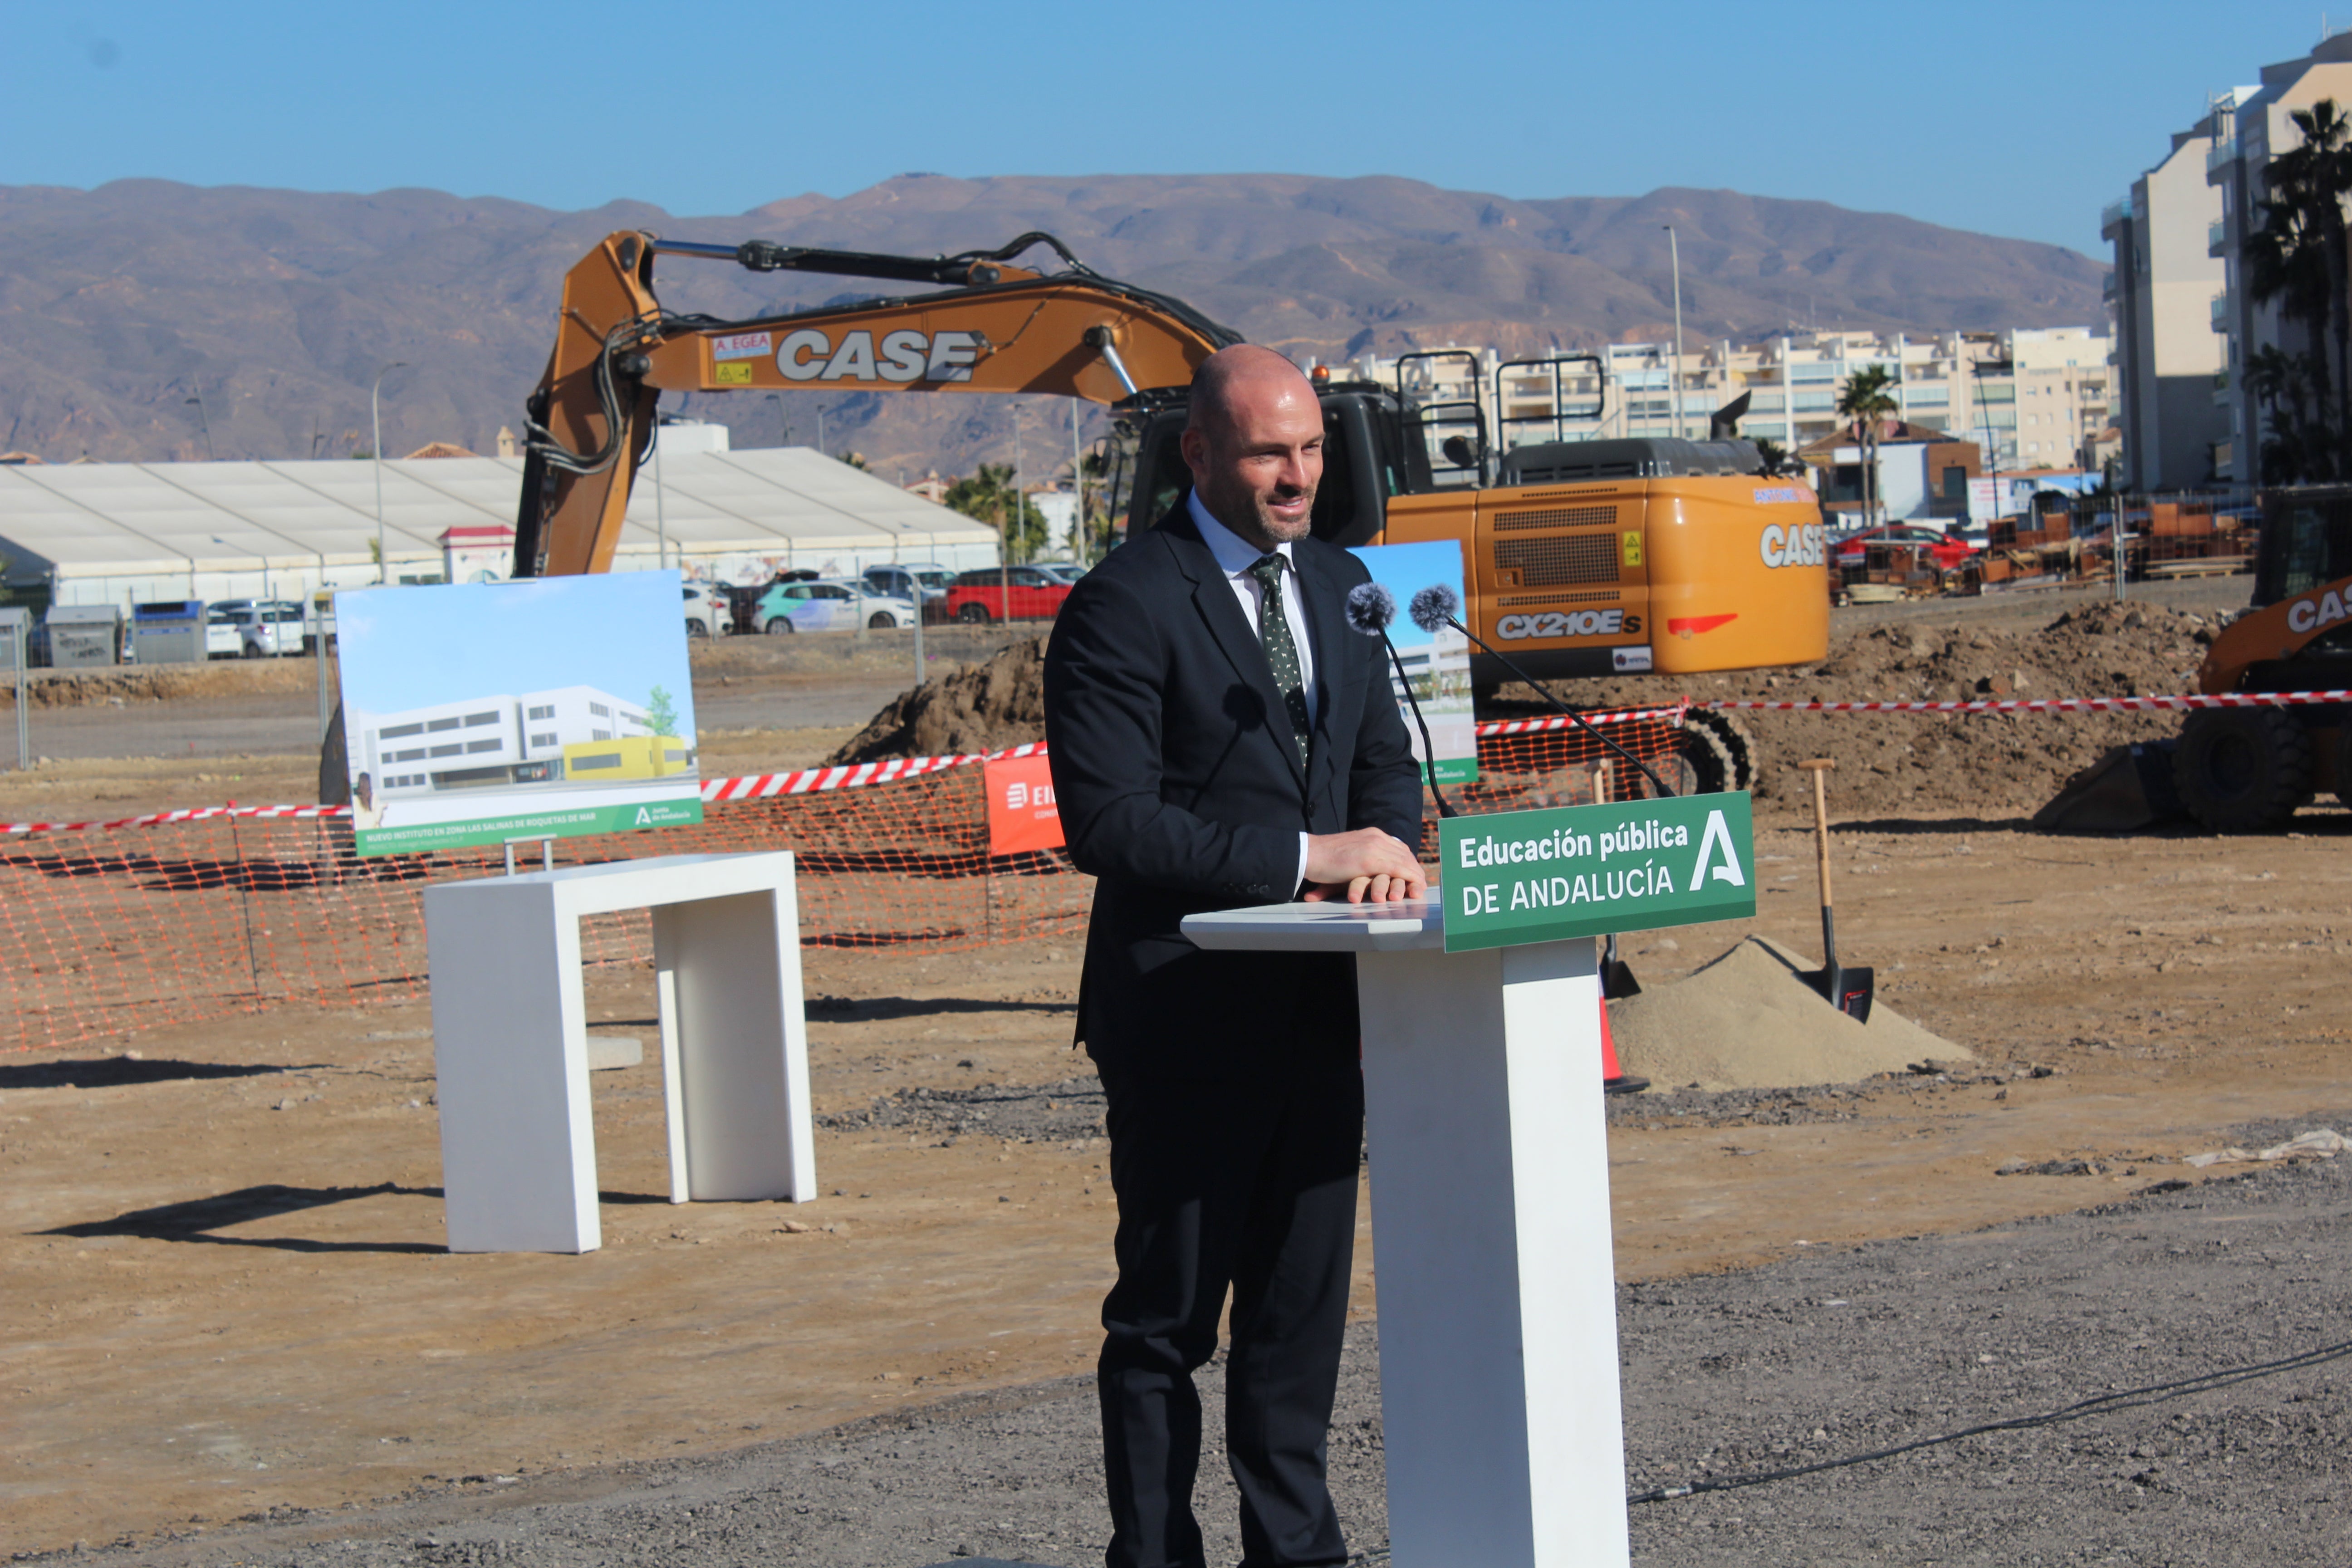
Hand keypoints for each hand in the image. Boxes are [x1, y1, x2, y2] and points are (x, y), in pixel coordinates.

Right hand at [1300, 827, 1426, 904]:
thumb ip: (1364, 854)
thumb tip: (1372, 867)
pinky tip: (1414, 887)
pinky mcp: (1369, 860)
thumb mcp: (1350, 851)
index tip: (1414, 873)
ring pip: (1403, 861)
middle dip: (1415, 869)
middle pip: (1405, 853)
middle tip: (1421, 883)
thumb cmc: (1324, 857)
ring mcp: (1374, 846)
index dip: (1408, 861)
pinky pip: (1396, 869)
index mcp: (1372, 833)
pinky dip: (1408, 879)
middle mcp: (1376, 836)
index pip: (1398, 847)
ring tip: (1420, 887)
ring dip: (1414, 875)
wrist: (1309, 853)